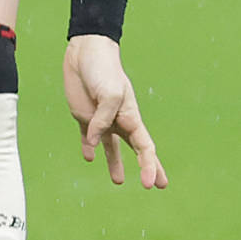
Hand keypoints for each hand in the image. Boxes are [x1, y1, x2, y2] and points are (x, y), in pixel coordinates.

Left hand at [62, 34, 166, 188]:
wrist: (85, 53)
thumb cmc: (104, 70)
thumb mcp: (110, 94)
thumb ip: (103, 120)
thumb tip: (93, 142)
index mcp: (132, 117)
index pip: (145, 147)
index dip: (150, 166)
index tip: (152, 185)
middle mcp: (119, 121)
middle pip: (136, 150)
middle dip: (147, 168)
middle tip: (156, 186)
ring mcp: (101, 120)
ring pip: (111, 148)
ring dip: (115, 163)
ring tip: (119, 181)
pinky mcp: (83, 115)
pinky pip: (87, 137)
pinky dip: (89, 148)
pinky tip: (89, 157)